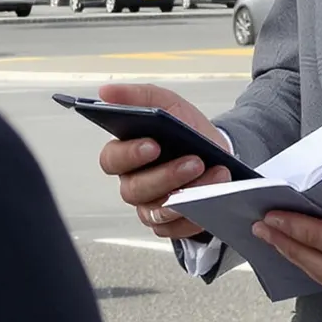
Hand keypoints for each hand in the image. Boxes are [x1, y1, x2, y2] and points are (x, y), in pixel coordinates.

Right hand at [95, 82, 233, 239]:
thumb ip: (137, 96)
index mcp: (126, 153)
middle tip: (194, 161)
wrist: (216, 151)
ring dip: (185, 194)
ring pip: (155, 211)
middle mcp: (133, 183)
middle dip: (166, 175)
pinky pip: (174, 229)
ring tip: (212, 175)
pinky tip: (210, 200)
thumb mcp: (167, 103)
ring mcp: (148, 207)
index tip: (154, 144)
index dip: (130, 154)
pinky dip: (194, 216)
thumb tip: (105, 93)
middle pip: (134, 189)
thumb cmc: (185, 128)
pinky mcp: (167, 225)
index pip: (112, 159)